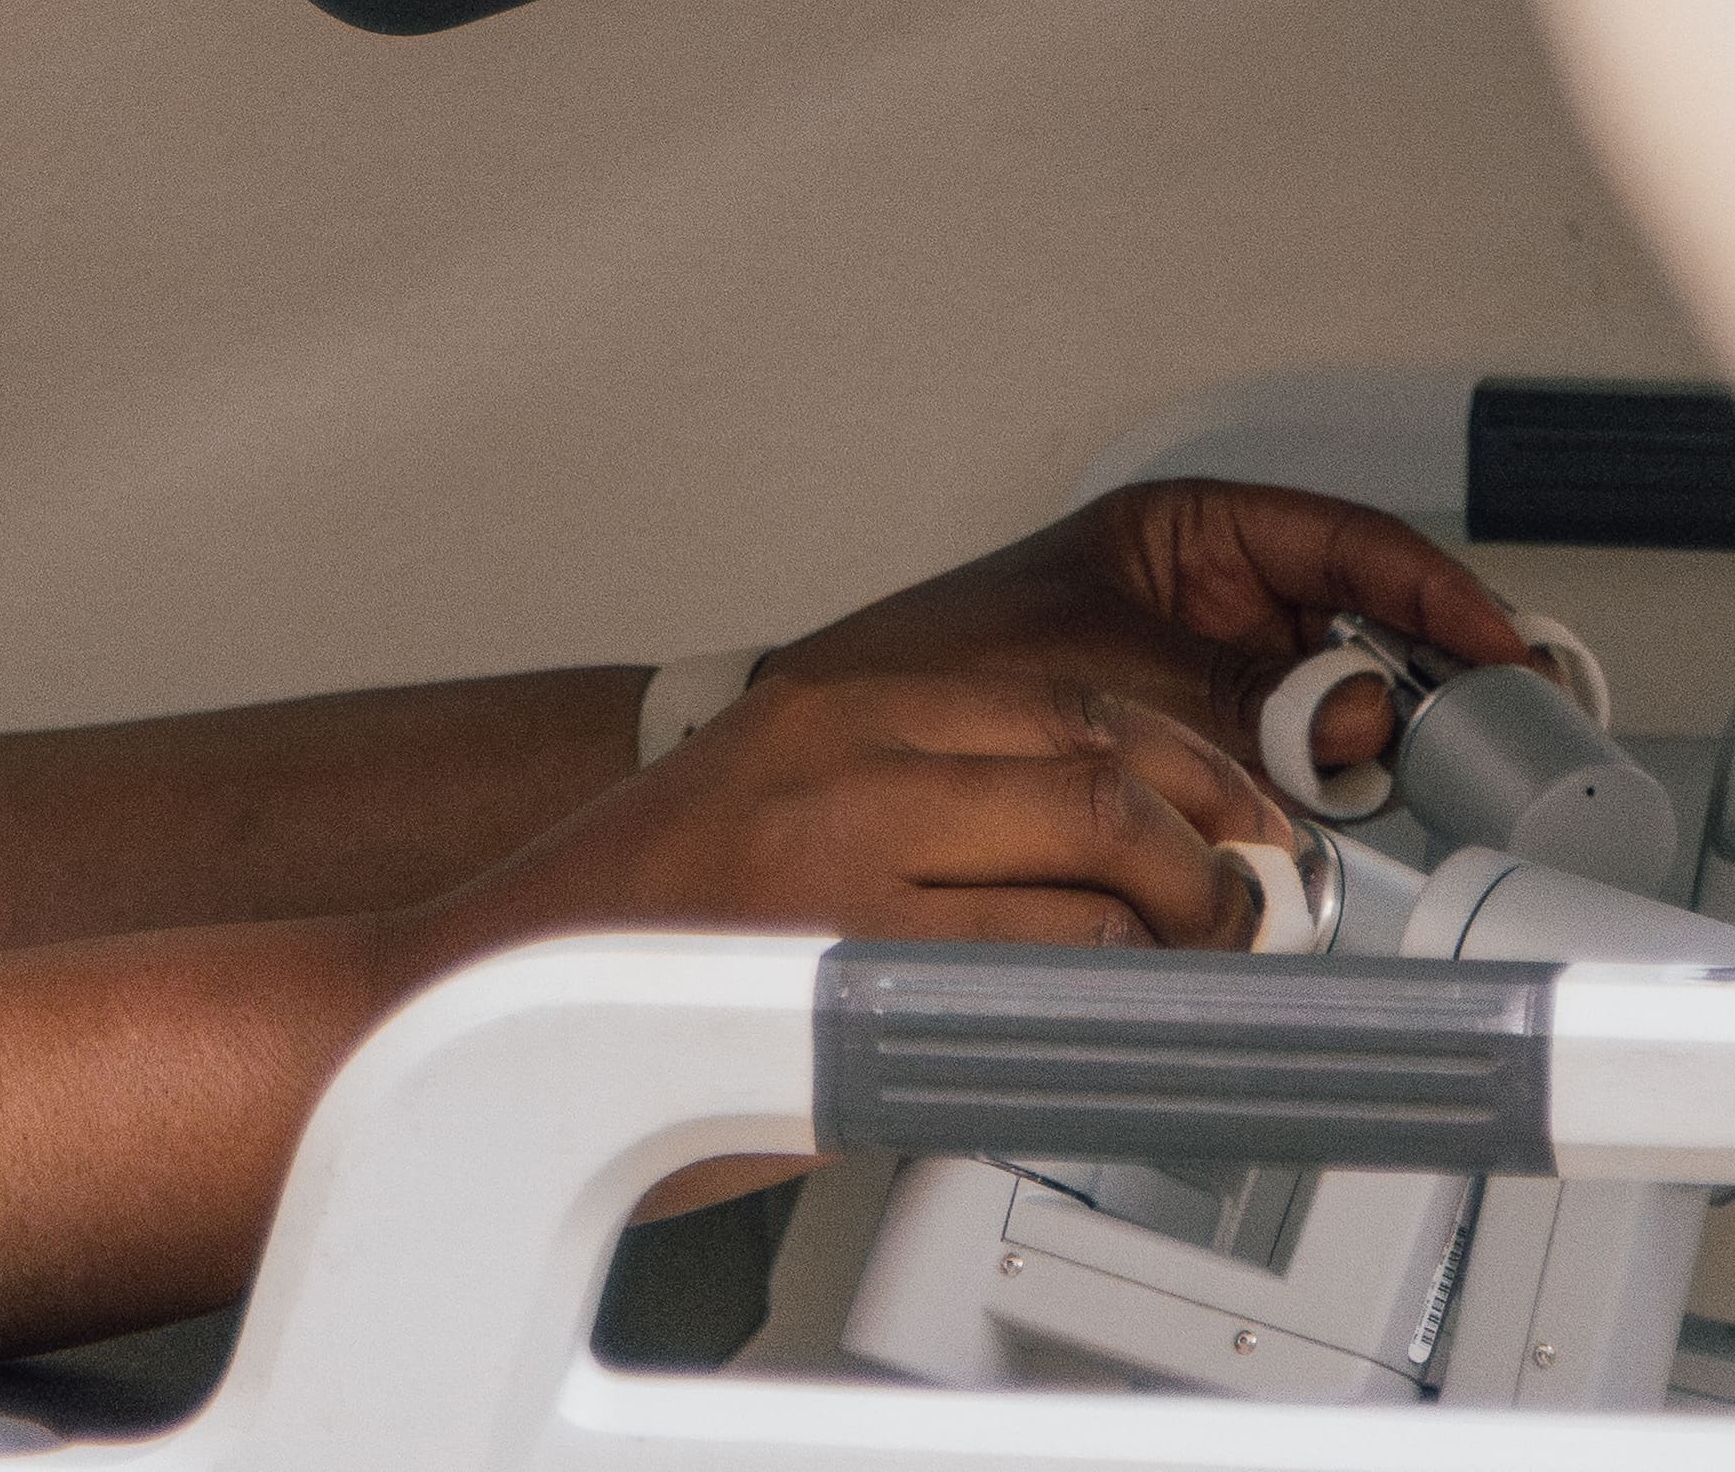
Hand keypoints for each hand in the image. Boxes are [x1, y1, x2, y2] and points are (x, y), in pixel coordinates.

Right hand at [398, 667, 1293, 975]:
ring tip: (1192, 974)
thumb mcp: (770, 807)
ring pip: (1091, 884)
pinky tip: (1106, 1028)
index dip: (1187, 769)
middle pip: (1104, 781)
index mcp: (835, 711)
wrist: (482, 1003)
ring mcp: (848, 873)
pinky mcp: (849, 981)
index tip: (1239, 820)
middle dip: (1212, 853)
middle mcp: (846, 766)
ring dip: (1173, 939)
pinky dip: (1101, 1006)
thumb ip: (915, 806)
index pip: (1068, 706)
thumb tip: (1085, 851)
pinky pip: (1033, 985)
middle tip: (1252, 906)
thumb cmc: (626, 932)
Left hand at [758, 481, 1542, 788]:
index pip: (1347, 542)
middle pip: (1359, 628)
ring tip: (1388, 784)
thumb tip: (1348, 719)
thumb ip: (1230, 698)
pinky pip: (1283, 770)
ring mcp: (1208, 679)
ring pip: (1329, 710)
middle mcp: (1209, 601)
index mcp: (1187, 535)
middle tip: (1469, 733)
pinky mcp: (1195, 755)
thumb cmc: (941, 666)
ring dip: (1360, 751)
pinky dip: (1310, 797)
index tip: (1500, 644)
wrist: (855, 742)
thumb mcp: (1102, 668)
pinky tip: (1323, 822)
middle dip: (1412, 680)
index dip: (1434, 591)